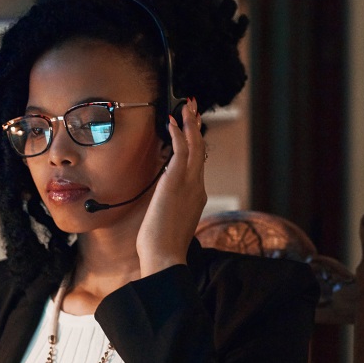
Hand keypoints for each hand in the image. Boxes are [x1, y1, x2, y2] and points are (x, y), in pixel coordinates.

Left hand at [136, 97, 207, 274]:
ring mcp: (189, 183)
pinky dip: (178, 133)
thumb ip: (170, 208)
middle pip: (200, 150)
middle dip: (196, 127)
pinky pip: (181, 151)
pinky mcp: (176, 182)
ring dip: (190, 123)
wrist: (165, 256)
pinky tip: (172, 121)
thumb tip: (164, 203)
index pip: (197, 166)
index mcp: (196, 197)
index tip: (191, 132)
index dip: (195, 146)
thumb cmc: (163, 246)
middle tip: (193, 108)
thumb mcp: (169, 222)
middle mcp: (197, 187)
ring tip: (187, 105)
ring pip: (194, 146)